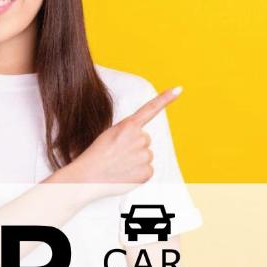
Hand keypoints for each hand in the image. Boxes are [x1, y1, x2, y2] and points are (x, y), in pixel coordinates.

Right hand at [63, 85, 182, 196]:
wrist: (87, 177)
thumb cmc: (96, 156)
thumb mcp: (110, 135)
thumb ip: (129, 134)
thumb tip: (142, 147)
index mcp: (128, 125)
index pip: (150, 109)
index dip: (165, 98)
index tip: (178, 89)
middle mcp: (140, 138)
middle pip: (145, 140)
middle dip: (135, 146)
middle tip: (118, 154)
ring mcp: (145, 155)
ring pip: (146, 155)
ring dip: (136, 160)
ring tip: (119, 165)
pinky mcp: (147, 172)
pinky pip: (147, 170)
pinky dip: (138, 173)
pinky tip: (124, 174)